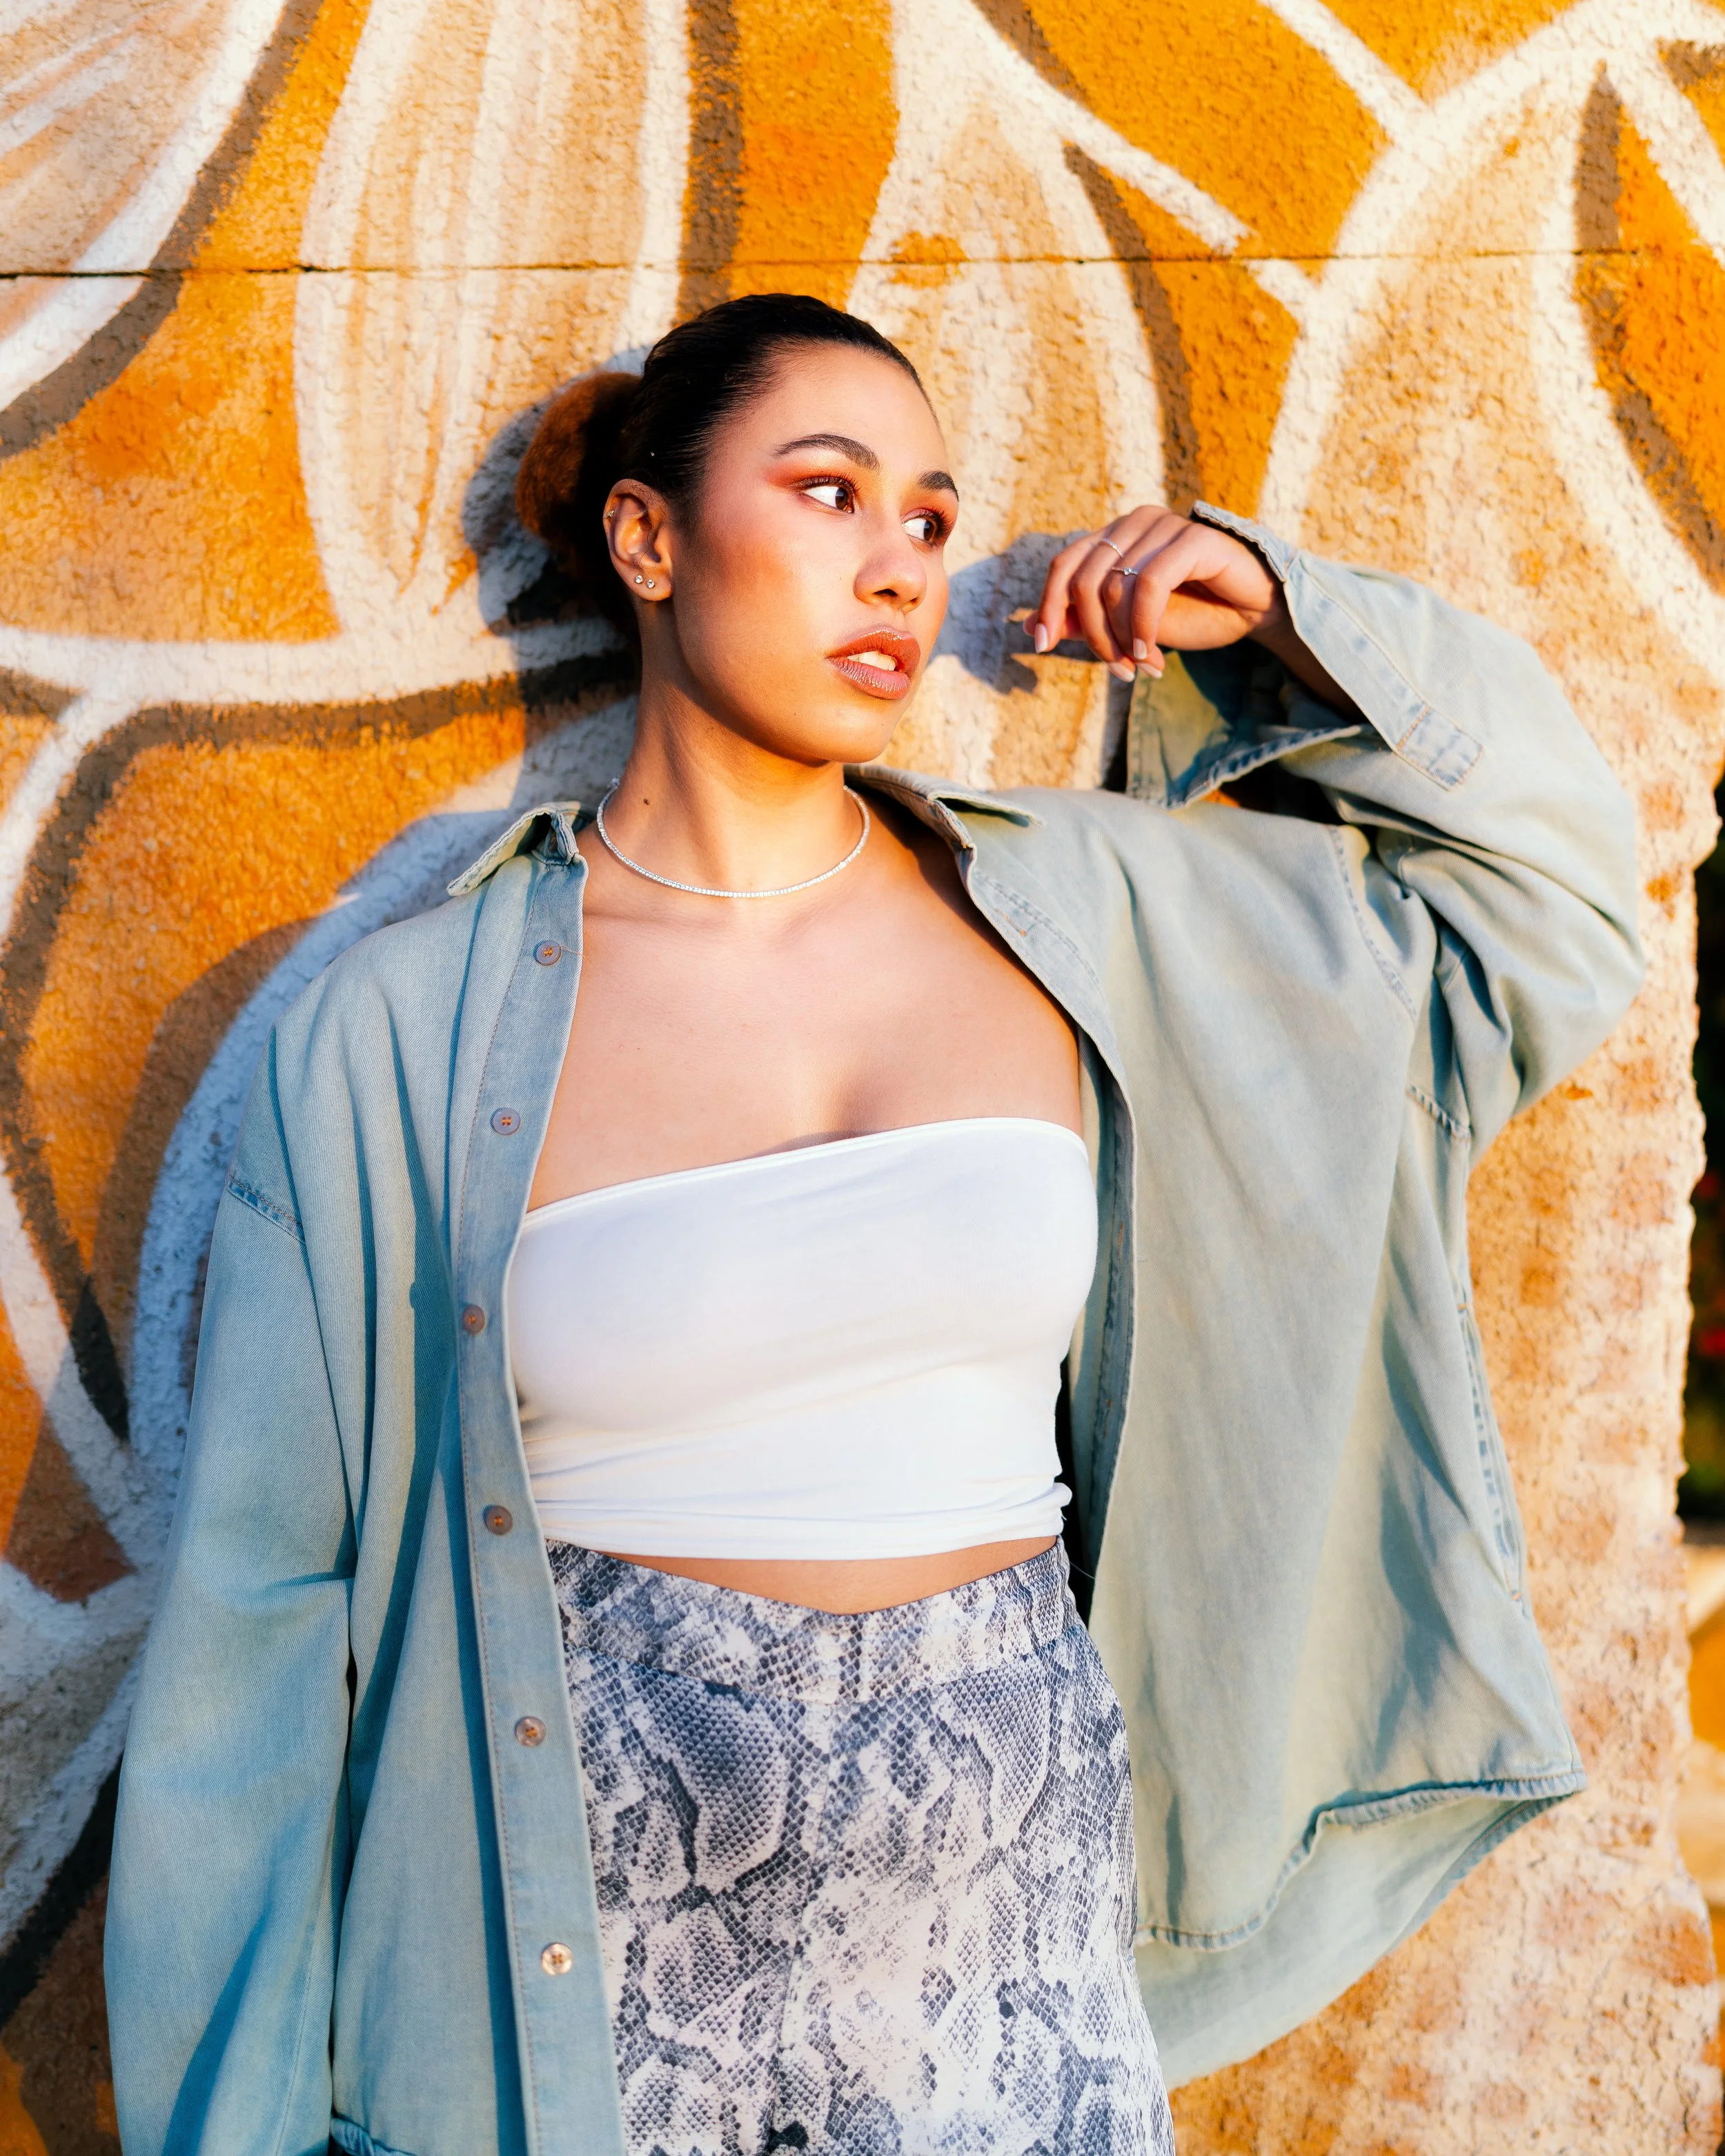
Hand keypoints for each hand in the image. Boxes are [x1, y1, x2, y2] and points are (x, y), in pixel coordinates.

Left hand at [1030, 507, 1284, 682]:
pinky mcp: (1194, 538)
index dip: (1048, 606)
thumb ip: (1084, 620)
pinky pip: (1149, 585)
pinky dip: (1144, 627)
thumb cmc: (1195, 612)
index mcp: (1116, 536)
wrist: (1253, 610)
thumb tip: (1029, 627)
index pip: (1064, 566)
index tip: (1044, 647)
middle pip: (1083, 582)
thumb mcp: (1128, 625)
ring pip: (1113, 587)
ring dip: (1123, 640)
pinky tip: (1152, 654)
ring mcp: (1164, 525)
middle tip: (1119, 671)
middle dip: (1095, 637)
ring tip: (1143, 666)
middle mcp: (1135, 522)